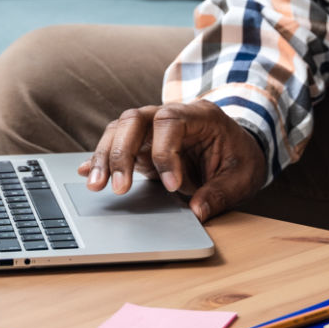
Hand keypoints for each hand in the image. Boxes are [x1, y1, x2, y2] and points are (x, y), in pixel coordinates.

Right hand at [78, 100, 267, 221]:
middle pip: (135, 119)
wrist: (237, 149)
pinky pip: (115, 144)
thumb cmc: (240, 158)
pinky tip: (86, 173)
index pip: (170, 121)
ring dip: (105, 157)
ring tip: (96, 186)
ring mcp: (152, 128)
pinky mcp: (141, 144)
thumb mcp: (242, 177)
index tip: (172, 186)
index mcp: (200, 115)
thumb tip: (197, 212)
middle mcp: (170, 115)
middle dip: (122, 152)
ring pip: (118, 130)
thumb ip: (220, 193)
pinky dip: (100, 158)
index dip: (165, 152)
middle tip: (118, 188)